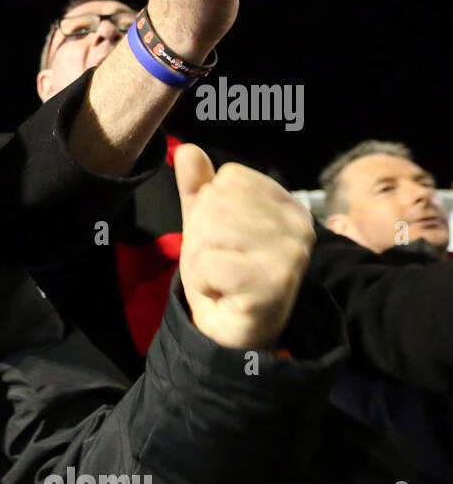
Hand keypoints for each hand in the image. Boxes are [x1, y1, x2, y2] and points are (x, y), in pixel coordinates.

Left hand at [176, 144, 313, 349]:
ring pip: (209, 230)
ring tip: (221, 278)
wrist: (236, 334)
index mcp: (286, 204)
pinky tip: (224, 293)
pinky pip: (209, 262)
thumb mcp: (205, 226)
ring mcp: (290, 253)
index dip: (210, 209)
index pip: (229, 178)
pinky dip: (204, 281)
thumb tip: (187, 150)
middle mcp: (297, 224)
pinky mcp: (272, 281)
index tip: (224, 241)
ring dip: (200, 260)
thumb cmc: (224, 275)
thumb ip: (198, 189)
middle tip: (220, 264)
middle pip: (216, 202)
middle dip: (201, 236)